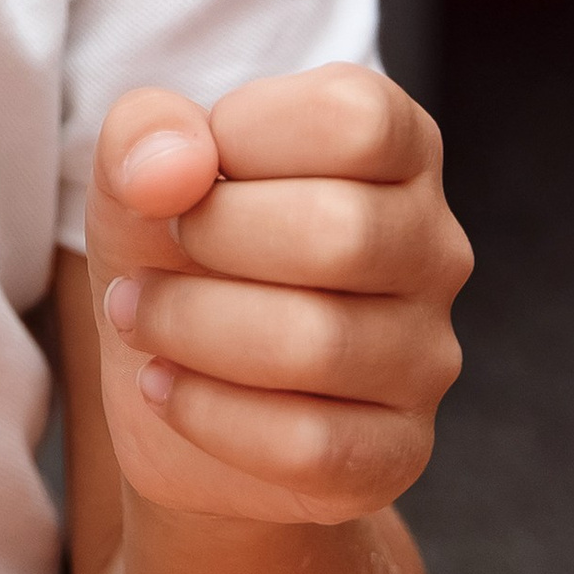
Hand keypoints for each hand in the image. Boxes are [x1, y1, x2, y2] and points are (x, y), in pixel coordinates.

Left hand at [84, 66, 468, 529]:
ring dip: (188, 327)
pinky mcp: (395, 453)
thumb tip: (171, 167)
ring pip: (317, 345)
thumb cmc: (175, 252)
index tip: (189, 172)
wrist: (173, 387)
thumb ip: (146, 132)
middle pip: (340, 232)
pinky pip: (308, 444)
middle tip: (152, 257)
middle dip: (209, 239)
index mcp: (398, 151)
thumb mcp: (139, 170)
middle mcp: (435, 248)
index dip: (242, 135)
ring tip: (140, 317)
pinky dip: (205, 414)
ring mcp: (427, 358)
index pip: (353, 120)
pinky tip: (164, 387)